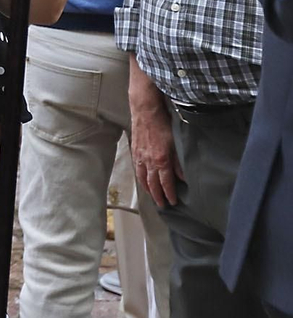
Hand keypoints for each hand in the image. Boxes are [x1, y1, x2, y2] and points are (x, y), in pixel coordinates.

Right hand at [130, 86, 182, 206]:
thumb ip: (178, 162)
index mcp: (160, 160)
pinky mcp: (134, 151)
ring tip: (152, 197)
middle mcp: (148, 162)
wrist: (145, 111)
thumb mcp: (175, 143)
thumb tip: (183, 177)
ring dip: (148, 189)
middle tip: (163, 205)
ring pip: (143, 178)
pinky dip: (140, 179)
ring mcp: (139, 157)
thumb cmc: (162, 124)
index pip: (165, 183)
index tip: (173, 202)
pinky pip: (137, 170)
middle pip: (152, 184)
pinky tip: (142, 181)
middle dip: (158, 196)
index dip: (169, 194)